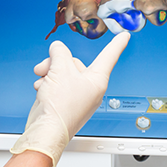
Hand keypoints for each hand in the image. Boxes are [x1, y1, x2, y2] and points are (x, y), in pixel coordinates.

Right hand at [10, 32, 129, 166]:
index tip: (125, 36)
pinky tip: (41, 89)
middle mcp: (90, 89)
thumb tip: (57, 48)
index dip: (117, 44)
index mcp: (97, 80)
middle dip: (56, 62)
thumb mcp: (59, 70)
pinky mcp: (65, 103)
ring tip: (42, 80)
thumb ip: (60, 53)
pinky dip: (47, 84)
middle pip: (74, 64)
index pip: (109, 56)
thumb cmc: (60, 107)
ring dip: (49, 73)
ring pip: (63, 73)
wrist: (46, 130)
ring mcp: (78, 97)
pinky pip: (57, 85)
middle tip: (46, 67)